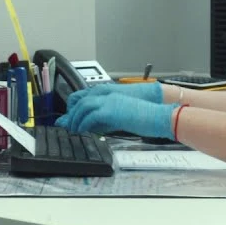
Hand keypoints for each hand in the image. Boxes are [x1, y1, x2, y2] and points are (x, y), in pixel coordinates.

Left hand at [56, 92, 174, 140]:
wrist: (158, 114)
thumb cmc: (144, 115)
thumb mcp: (121, 116)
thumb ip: (105, 119)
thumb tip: (92, 127)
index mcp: (110, 93)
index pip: (85, 95)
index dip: (75, 106)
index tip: (71, 117)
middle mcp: (107, 94)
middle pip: (80, 100)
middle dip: (71, 113)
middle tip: (67, 125)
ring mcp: (108, 101)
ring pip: (82, 107)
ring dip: (75, 119)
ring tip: (73, 130)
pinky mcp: (110, 111)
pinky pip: (90, 117)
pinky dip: (83, 124)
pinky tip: (81, 131)